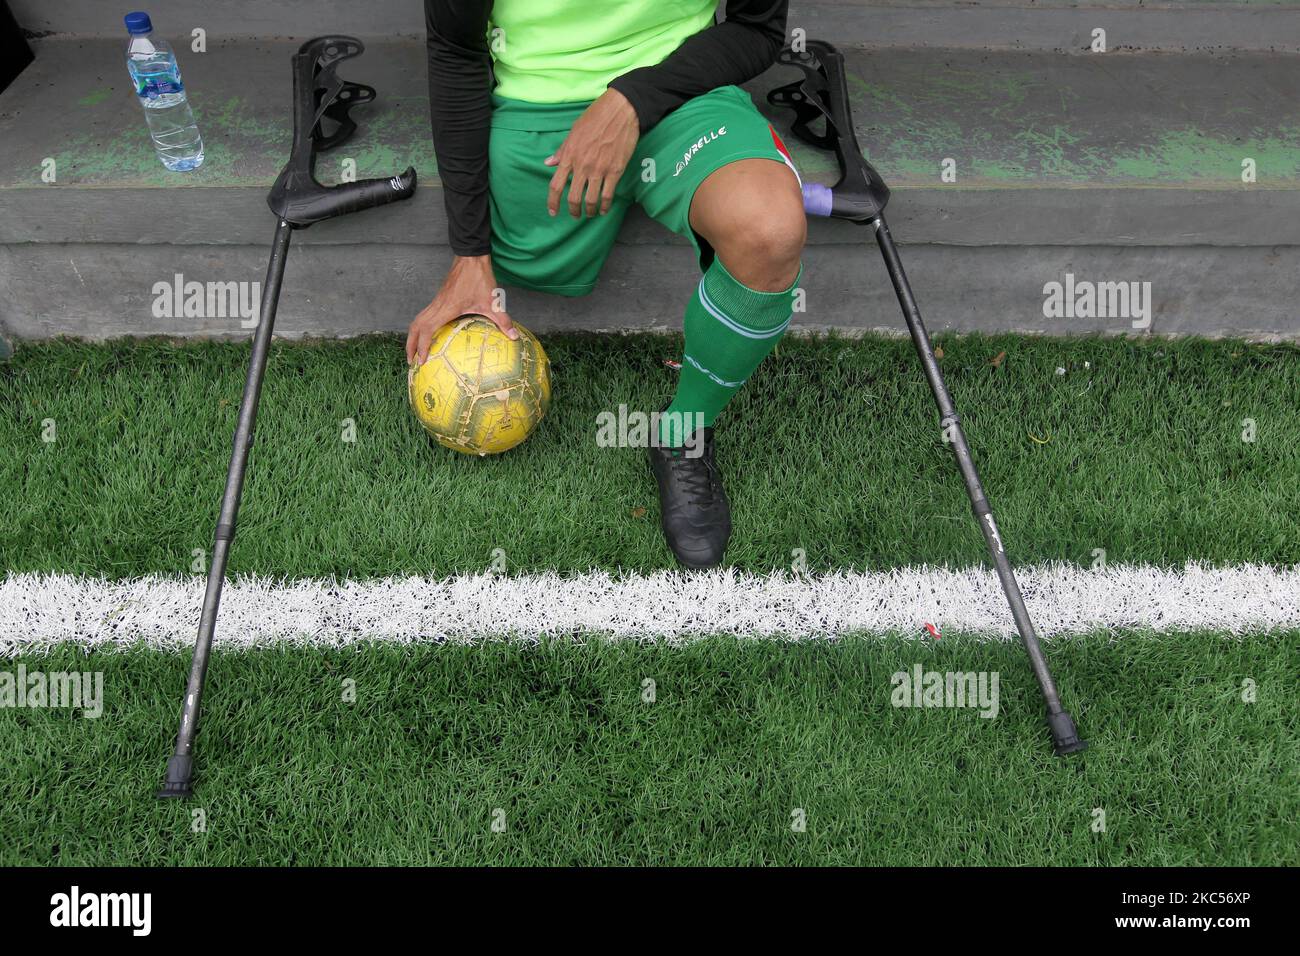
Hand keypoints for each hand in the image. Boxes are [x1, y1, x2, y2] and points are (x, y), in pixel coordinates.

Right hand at [406, 255, 515, 364]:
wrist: (471, 258)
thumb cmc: (480, 279)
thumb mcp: (493, 302)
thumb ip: (502, 320)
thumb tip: (514, 337)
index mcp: (446, 309)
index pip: (427, 330)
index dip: (422, 346)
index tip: (422, 361)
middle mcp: (437, 305)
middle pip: (415, 326)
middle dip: (411, 345)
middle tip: (412, 361)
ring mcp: (436, 301)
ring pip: (417, 319)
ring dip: (413, 335)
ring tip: (415, 351)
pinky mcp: (439, 298)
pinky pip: (424, 314)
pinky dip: (421, 326)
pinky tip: (428, 335)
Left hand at [545, 88, 638, 217]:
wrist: (620, 111)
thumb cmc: (596, 117)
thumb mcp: (573, 131)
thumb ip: (562, 150)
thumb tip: (549, 163)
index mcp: (569, 155)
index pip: (556, 185)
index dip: (553, 202)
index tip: (552, 211)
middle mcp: (582, 166)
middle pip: (573, 197)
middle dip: (573, 210)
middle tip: (575, 215)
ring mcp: (599, 170)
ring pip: (591, 200)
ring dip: (589, 211)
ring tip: (589, 214)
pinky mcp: (615, 171)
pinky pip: (608, 195)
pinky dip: (605, 206)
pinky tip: (603, 210)